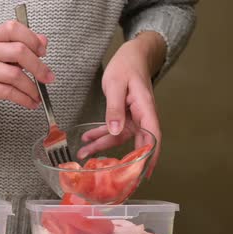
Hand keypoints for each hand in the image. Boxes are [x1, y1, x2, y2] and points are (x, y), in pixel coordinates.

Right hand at [0, 20, 54, 120]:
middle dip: (38, 67)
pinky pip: (7, 92)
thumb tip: (42, 42)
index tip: (42, 52)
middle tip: (47, 77)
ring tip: (37, 95)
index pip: (12, 28)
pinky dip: (23, 99)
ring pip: (14, 74)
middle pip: (18, 51)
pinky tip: (29, 102)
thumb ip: (19, 49)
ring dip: (31, 88)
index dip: (31, 38)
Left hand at [78, 32, 165, 177]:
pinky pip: (113, 129)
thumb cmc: (127, 66)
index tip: (143, 174)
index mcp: (145, 109)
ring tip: (84, 154)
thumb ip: (114, 109)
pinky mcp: (125, 115)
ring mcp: (134, 117)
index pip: (152, 137)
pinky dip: (100, 135)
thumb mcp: (116, 85)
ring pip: (119, 138)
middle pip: (136, 142)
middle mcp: (142, 115)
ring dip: (102, 146)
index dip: (149, 157)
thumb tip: (116, 131)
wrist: (131, 55)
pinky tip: (87, 140)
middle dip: (123, 160)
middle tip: (111, 176)